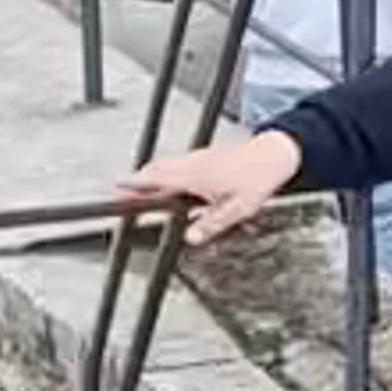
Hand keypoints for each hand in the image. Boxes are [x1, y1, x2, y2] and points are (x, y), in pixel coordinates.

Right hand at [118, 124, 304, 244]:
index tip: (116, 186)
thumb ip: (211, 224)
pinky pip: (182, 165)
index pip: (156, 179)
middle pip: (157, 170)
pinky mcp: (208, 157)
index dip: (134, 183)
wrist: (275, 153)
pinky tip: (177, 184)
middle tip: (123, 189)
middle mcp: (193, 163)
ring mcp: (200, 158)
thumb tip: (192, 237)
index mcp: (195, 175)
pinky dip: (171, 172)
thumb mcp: (237, 209)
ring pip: (169, 166)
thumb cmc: (258, 177)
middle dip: (138, 180)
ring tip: (144, 187)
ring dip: (155, 175)